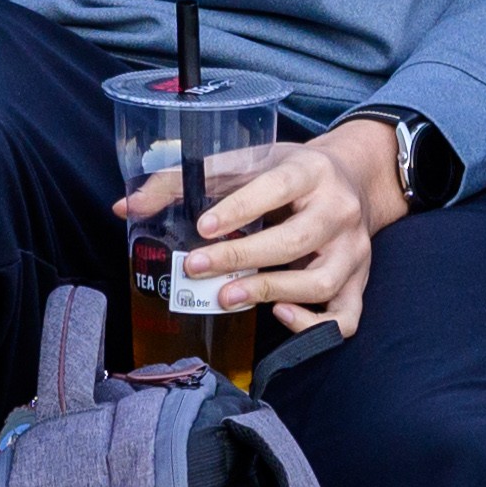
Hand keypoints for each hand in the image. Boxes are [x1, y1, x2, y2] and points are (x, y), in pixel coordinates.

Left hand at [132, 114, 406, 335]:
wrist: (358, 178)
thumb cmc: (292, 172)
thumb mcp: (248, 162)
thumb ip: (185, 180)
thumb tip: (124, 207)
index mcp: (312, 170)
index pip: (279, 186)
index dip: (241, 208)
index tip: (202, 228)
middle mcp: (340, 210)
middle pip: (296, 240)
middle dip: (241, 258)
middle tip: (195, 268)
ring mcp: (354, 250)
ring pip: (320, 282)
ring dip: (268, 292)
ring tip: (225, 298)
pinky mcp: (360, 281)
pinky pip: (345, 316)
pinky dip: (313, 324)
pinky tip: (279, 314)